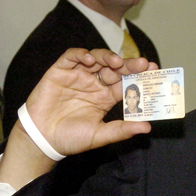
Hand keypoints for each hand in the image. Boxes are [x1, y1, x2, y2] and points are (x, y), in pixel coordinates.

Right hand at [26, 48, 156, 155]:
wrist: (41, 140)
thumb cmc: (70, 138)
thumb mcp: (99, 136)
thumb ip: (121, 130)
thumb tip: (147, 128)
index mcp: (105, 97)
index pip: (125, 82)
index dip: (139, 76)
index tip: (154, 70)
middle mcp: (93, 84)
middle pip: (114, 68)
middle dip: (129, 64)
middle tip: (142, 63)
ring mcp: (77, 76)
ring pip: (96, 58)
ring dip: (108, 57)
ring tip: (116, 62)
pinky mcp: (60, 71)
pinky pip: (72, 57)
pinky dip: (81, 54)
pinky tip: (90, 60)